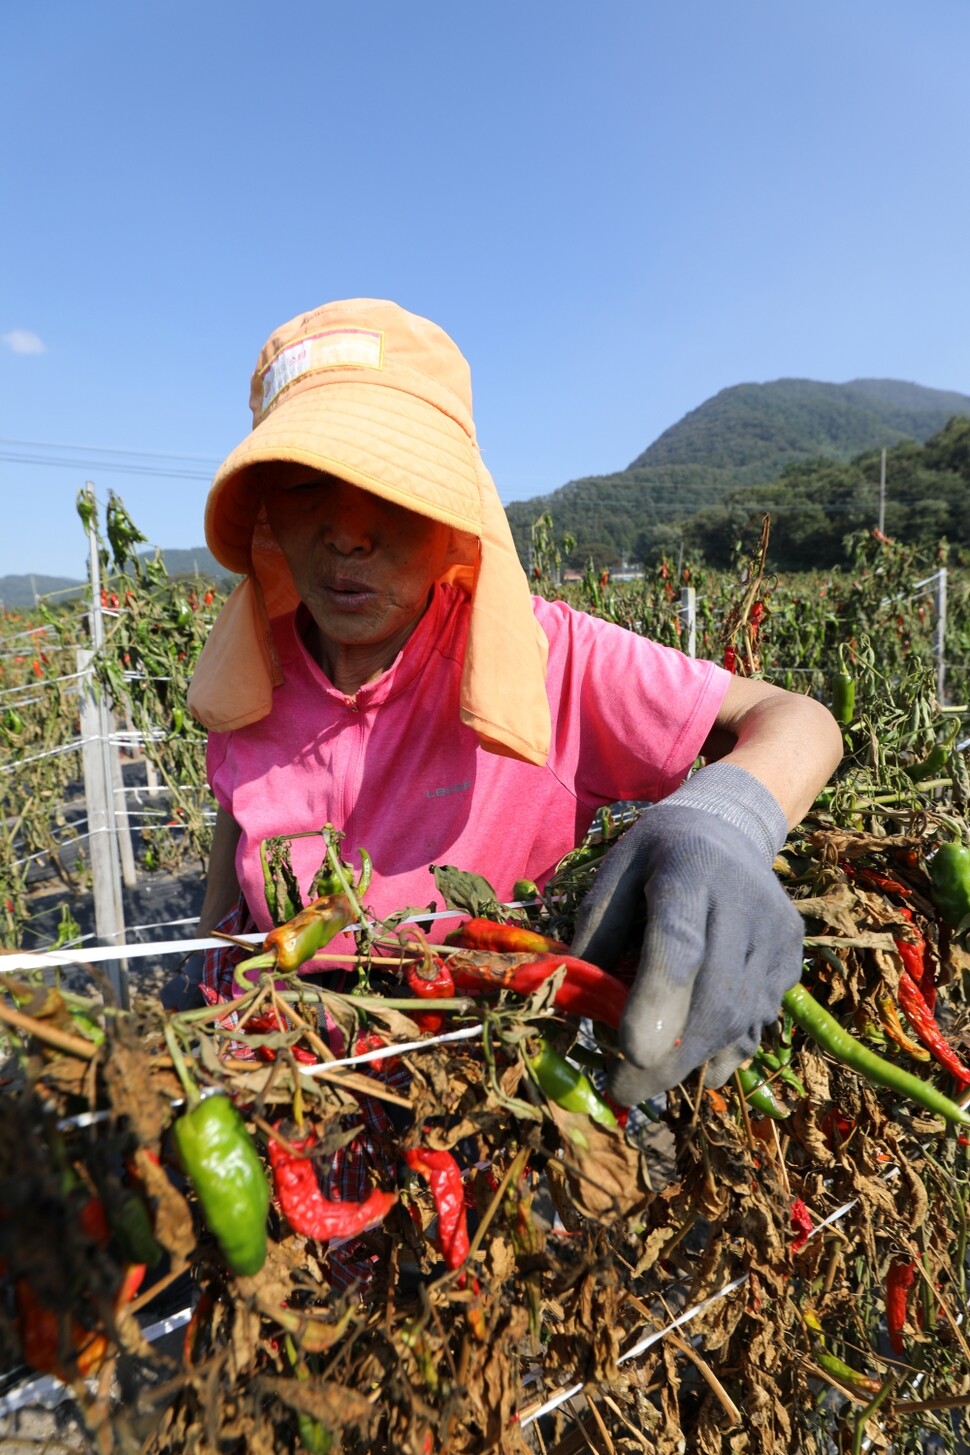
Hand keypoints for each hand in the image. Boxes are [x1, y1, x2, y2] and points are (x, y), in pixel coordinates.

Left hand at [570, 764, 803, 1104]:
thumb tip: (575, 1004)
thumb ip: (596, 932)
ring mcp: (776, 932)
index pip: (680, 945)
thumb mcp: (614, 872)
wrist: (728, 829)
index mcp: (690, 871)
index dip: (657, 1003)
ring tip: (649, 1077)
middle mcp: (744, 902)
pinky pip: (758, 1019)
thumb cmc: (656, 856)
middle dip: (669, 1058)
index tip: (629, 1054)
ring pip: (740, 1018)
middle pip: (715, 997)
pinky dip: (722, 1050)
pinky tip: (692, 1060)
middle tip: (624, 1091)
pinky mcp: (792, 956)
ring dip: (692, 1061)